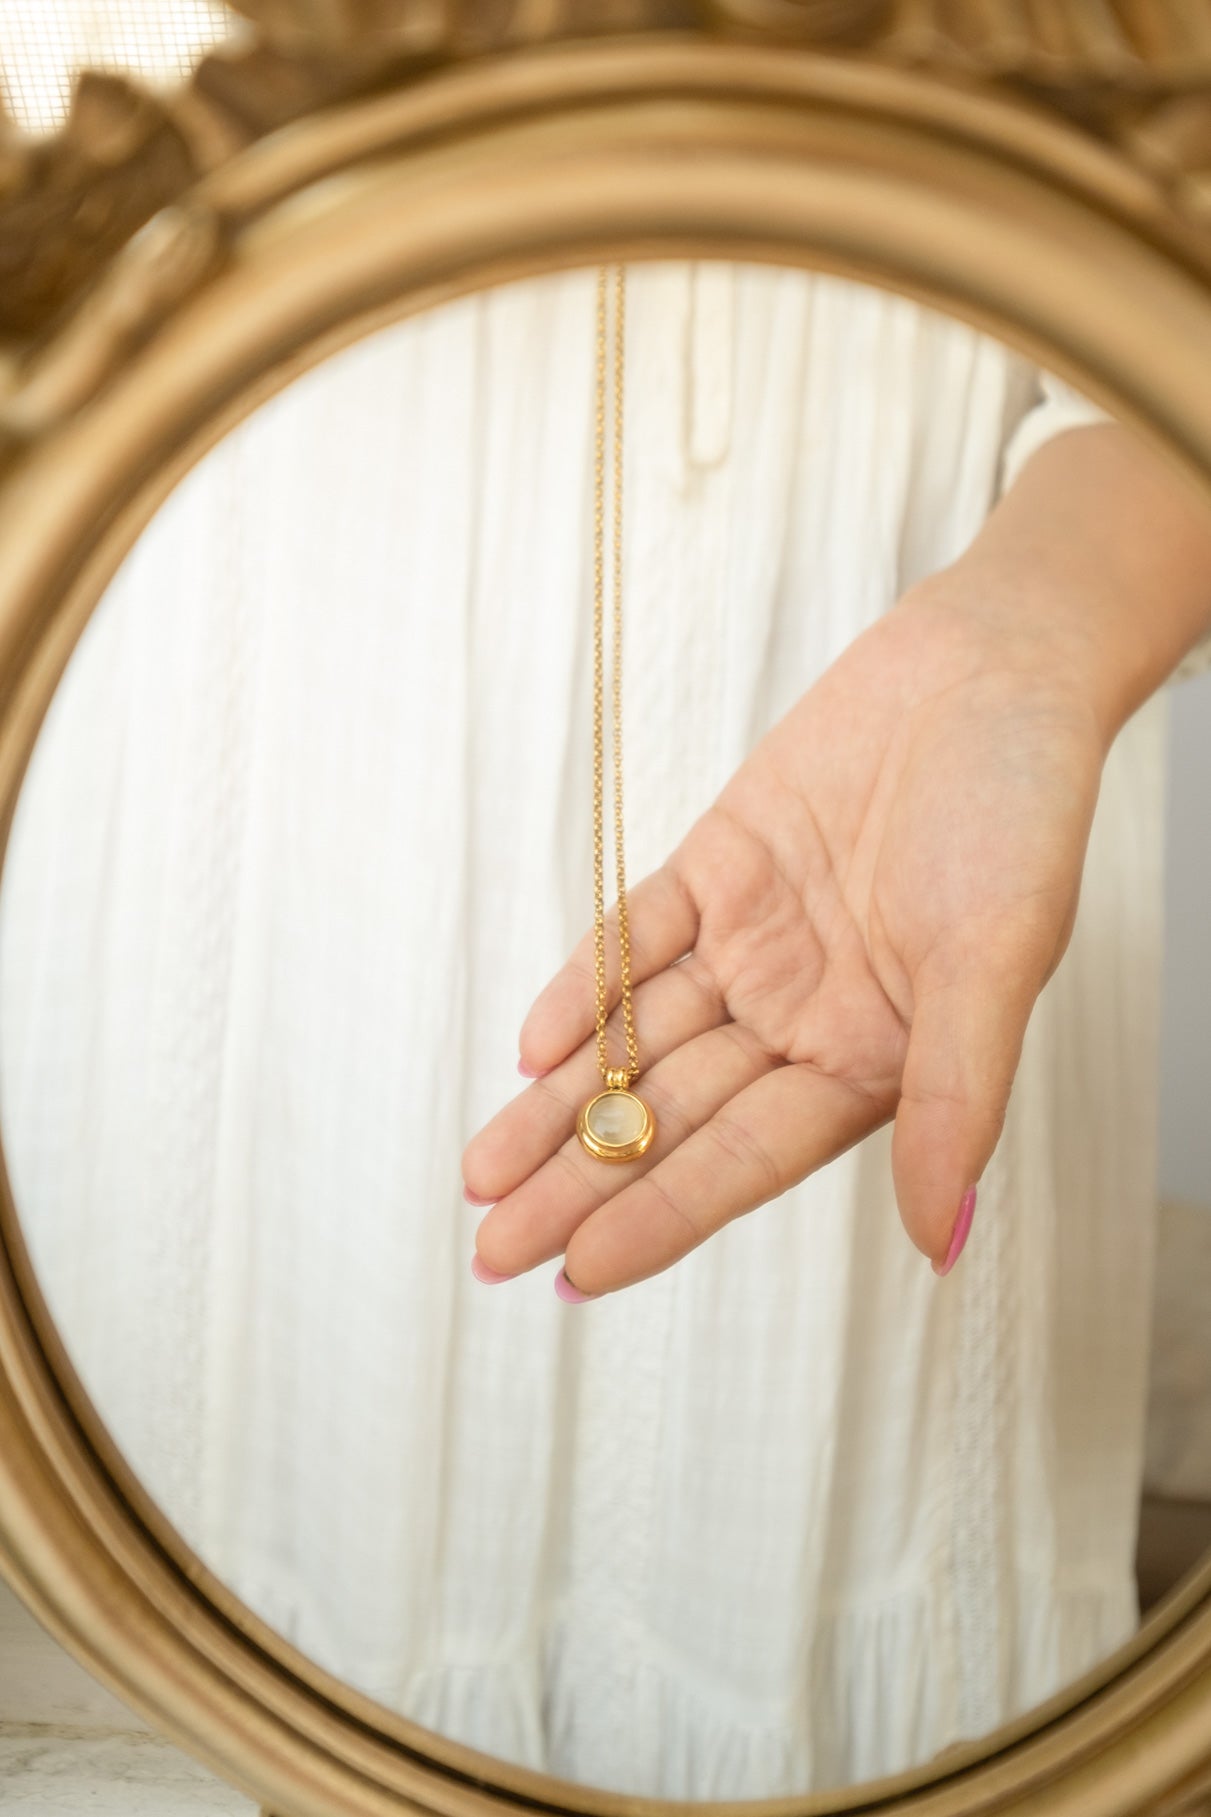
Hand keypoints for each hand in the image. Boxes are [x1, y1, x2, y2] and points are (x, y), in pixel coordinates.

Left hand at [461, 565, 1108, 1294]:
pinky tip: (535, 1044)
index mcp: (873, 1061)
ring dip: (562, 1101)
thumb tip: (940, 1237)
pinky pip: (638, 937)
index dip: (662, 1216)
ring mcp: (754, 945)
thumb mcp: (998, 958)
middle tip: (493, 1247)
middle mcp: (803, 1018)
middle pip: (675, 1116)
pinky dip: (588, 986)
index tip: (578, 1271)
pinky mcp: (718, 868)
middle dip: (583, 1181)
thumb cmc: (1023, 810)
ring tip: (483, 1171)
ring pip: (639, 1040)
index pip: (748, 1159)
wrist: (992, 666)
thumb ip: (957, 1093)